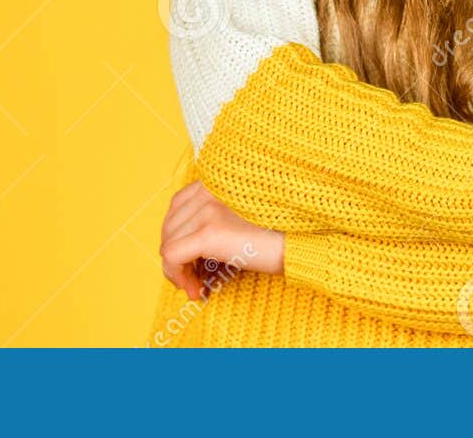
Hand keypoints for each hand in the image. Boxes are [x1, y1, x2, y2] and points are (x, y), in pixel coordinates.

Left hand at [159, 180, 285, 301]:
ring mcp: (208, 210)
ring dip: (178, 271)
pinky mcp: (210, 232)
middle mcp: (210, 190)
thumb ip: (215, 221)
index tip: (192, 263)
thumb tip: (187, 256)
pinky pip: (172, 256)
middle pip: (170, 226)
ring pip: (168, 242)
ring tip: (197, 288)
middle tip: (193, 282)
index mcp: (217, 182)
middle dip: (176, 257)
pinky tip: (196, 290)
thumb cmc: (280, 236)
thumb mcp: (242, 219)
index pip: (177, 207)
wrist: (305, 243)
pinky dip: (176, 276)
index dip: (178, 237)